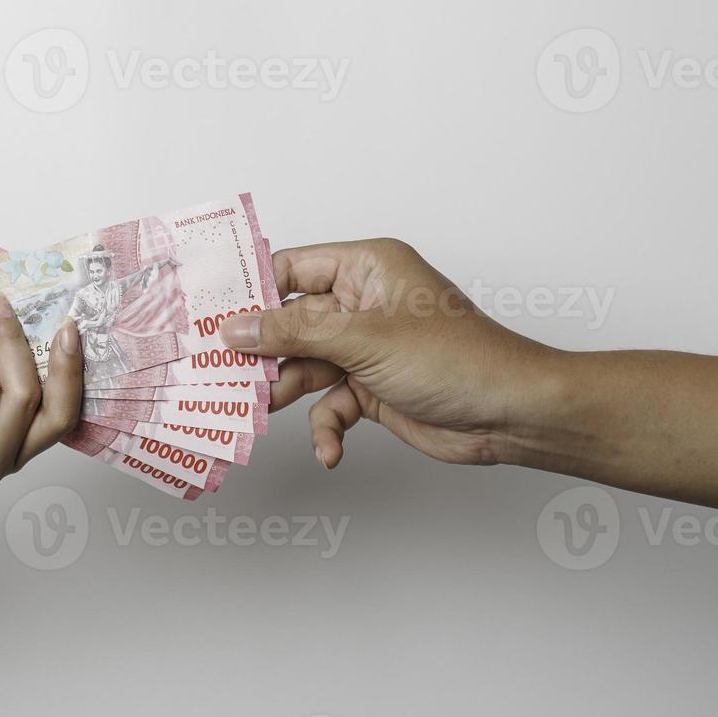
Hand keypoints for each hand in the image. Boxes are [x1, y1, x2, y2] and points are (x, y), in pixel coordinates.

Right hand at [219, 239, 557, 468]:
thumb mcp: (361, 339)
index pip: (292, 268)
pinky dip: (327, 426)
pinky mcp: (374, 388)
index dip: (250, 290)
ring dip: (288, 392)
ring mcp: (367, 347)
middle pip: (291, 323)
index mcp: (366, 267)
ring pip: (305, 366)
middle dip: (262, 352)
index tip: (207, 313)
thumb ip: (292, 333)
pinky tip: (330, 449)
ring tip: (259, 412)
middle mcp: (364, 303)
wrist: (510, 414)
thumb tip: (235, 328)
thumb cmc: (455, 358)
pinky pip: (331, 403)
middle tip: (221, 372)